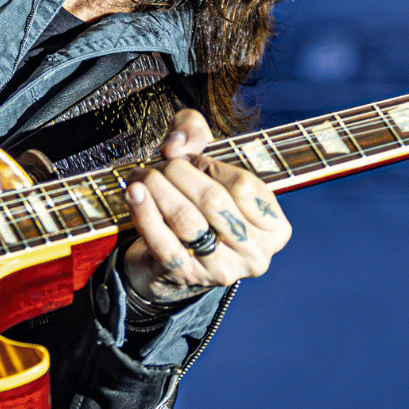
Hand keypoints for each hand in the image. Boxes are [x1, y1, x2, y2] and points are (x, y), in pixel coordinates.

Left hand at [120, 109, 289, 303]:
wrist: (176, 256)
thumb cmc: (200, 201)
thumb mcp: (207, 158)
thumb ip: (195, 131)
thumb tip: (177, 145)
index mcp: (275, 228)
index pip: (244, 186)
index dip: (211, 165)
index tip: (190, 158)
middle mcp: (255, 254)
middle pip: (214, 201)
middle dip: (180, 174)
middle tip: (160, 165)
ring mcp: (222, 270)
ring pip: (186, 221)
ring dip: (158, 189)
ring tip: (142, 175)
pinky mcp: (187, 277)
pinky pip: (163, 241)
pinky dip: (145, 213)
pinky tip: (133, 193)